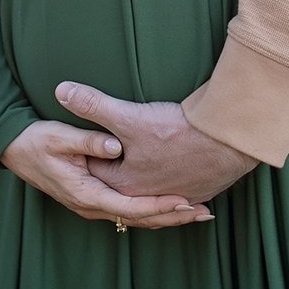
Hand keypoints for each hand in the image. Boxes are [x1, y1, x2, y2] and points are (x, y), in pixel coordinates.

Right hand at [0, 120, 213, 229]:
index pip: (129, 207)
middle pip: (139, 219)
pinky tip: (173, 206)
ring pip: (137, 218)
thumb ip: (89, 140)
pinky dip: (154, 211)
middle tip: (204, 212)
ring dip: (168, 216)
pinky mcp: (97, 199)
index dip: (158, 205)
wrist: (17, 150)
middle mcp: (92, 206)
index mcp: (86, 194)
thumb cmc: (37, 142)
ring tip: (199, 212)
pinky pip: (131, 211)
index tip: (184, 200)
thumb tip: (115, 145)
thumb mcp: (59, 136)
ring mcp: (94, 205)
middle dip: (172, 216)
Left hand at [57, 81, 257, 204]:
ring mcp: (178, 197)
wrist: (228, 139)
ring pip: (153, 188)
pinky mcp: (201, 190)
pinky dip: (173, 181)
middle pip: (123, 181)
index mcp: (126, 186)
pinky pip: (179, 190)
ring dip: (146, 178)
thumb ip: (93, 105)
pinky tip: (175, 170)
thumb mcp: (128, 116)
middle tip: (108, 147)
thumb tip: (60, 91)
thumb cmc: (177, 131)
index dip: (88, 151)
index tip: (84, 136)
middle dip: (114, 164)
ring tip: (140, 163)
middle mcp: (149, 197)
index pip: (96, 170)